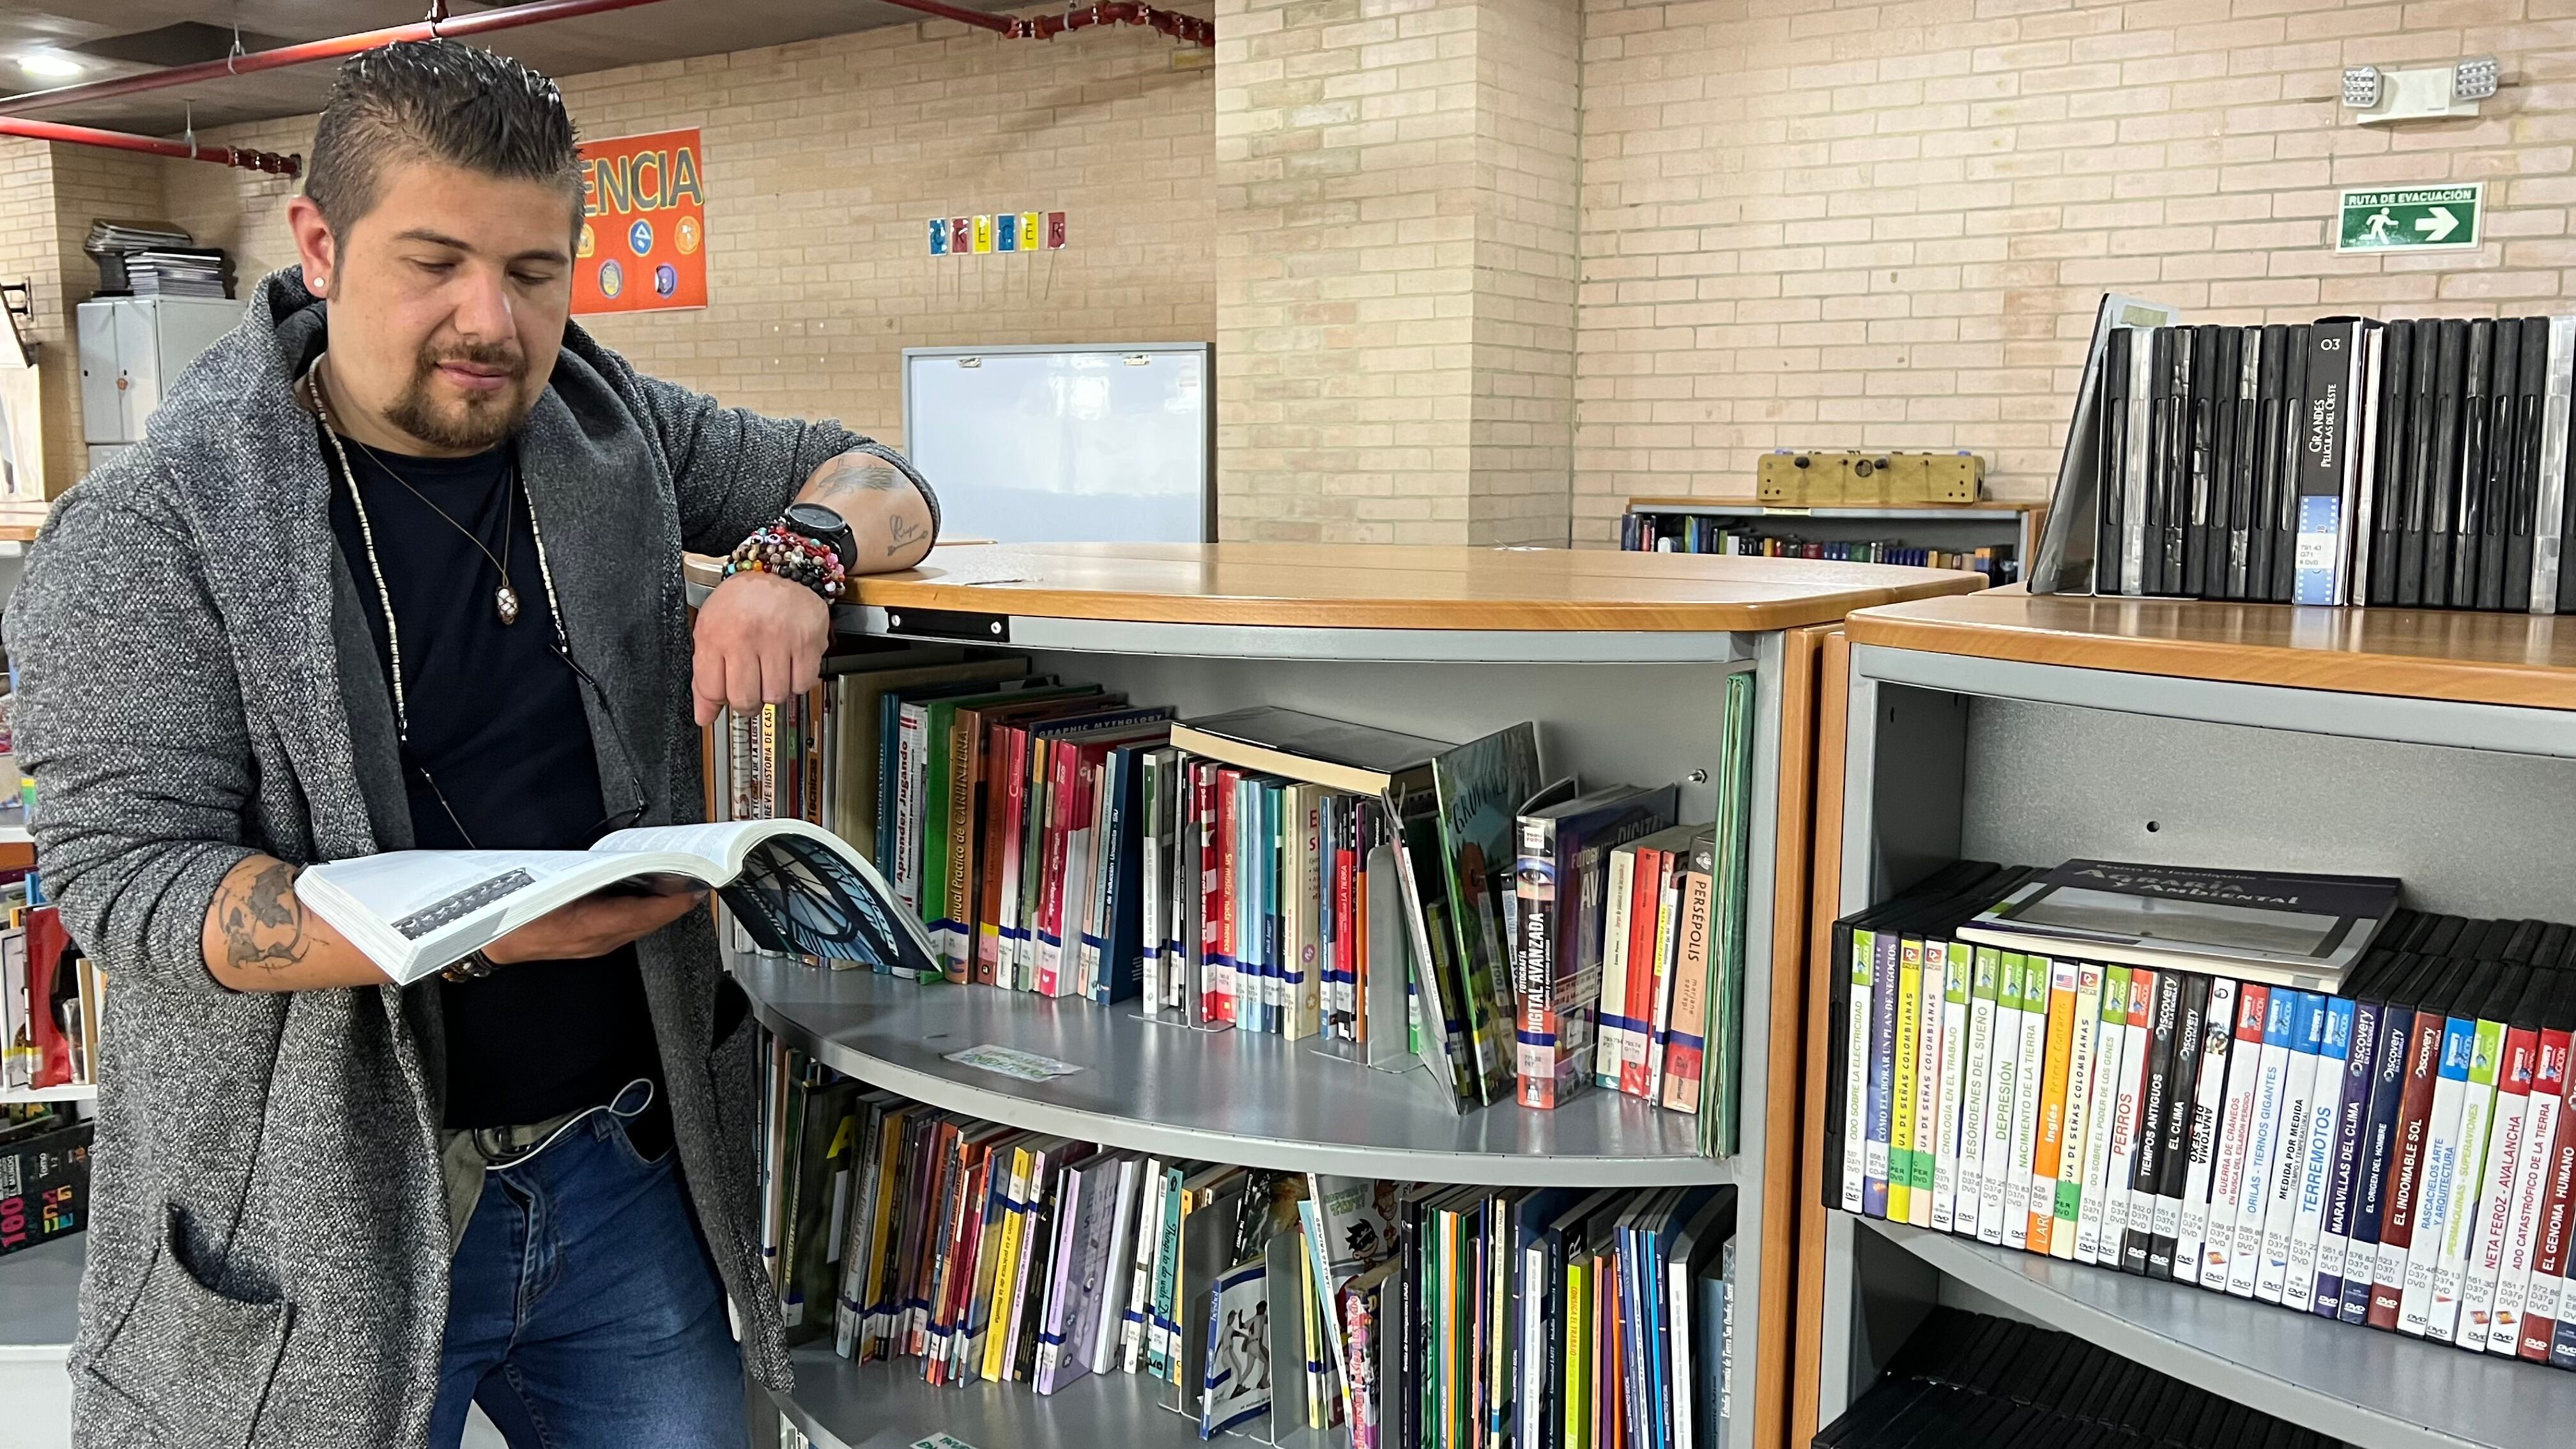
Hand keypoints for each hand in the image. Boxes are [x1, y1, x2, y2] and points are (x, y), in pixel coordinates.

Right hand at [482, 885, 707, 964]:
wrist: (494, 940)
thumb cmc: (519, 912)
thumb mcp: (557, 884)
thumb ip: (592, 874)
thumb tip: (624, 862)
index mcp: (595, 924)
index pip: (650, 912)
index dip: (677, 900)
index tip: (697, 886)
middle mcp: (601, 939)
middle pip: (650, 921)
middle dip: (674, 902)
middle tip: (693, 879)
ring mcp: (596, 945)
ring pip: (639, 926)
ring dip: (659, 908)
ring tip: (674, 886)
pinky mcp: (590, 945)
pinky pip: (625, 928)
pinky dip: (640, 914)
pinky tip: (642, 899)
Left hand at [692, 568, 829, 726]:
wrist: (779, 570)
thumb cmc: (742, 601)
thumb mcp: (710, 631)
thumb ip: (704, 676)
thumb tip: (703, 716)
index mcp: (716, 634)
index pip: (712, 691)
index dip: (718, 699)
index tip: (725, 692)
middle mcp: (746, 636)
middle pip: (745, 700)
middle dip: (747, 702)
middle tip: (750, 688)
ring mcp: (779, 639)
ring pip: (775, 696)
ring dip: (773, 691)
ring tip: (770, 672)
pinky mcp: (807, 641)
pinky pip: (802, 684)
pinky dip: (796, 682)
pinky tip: (789, 666)